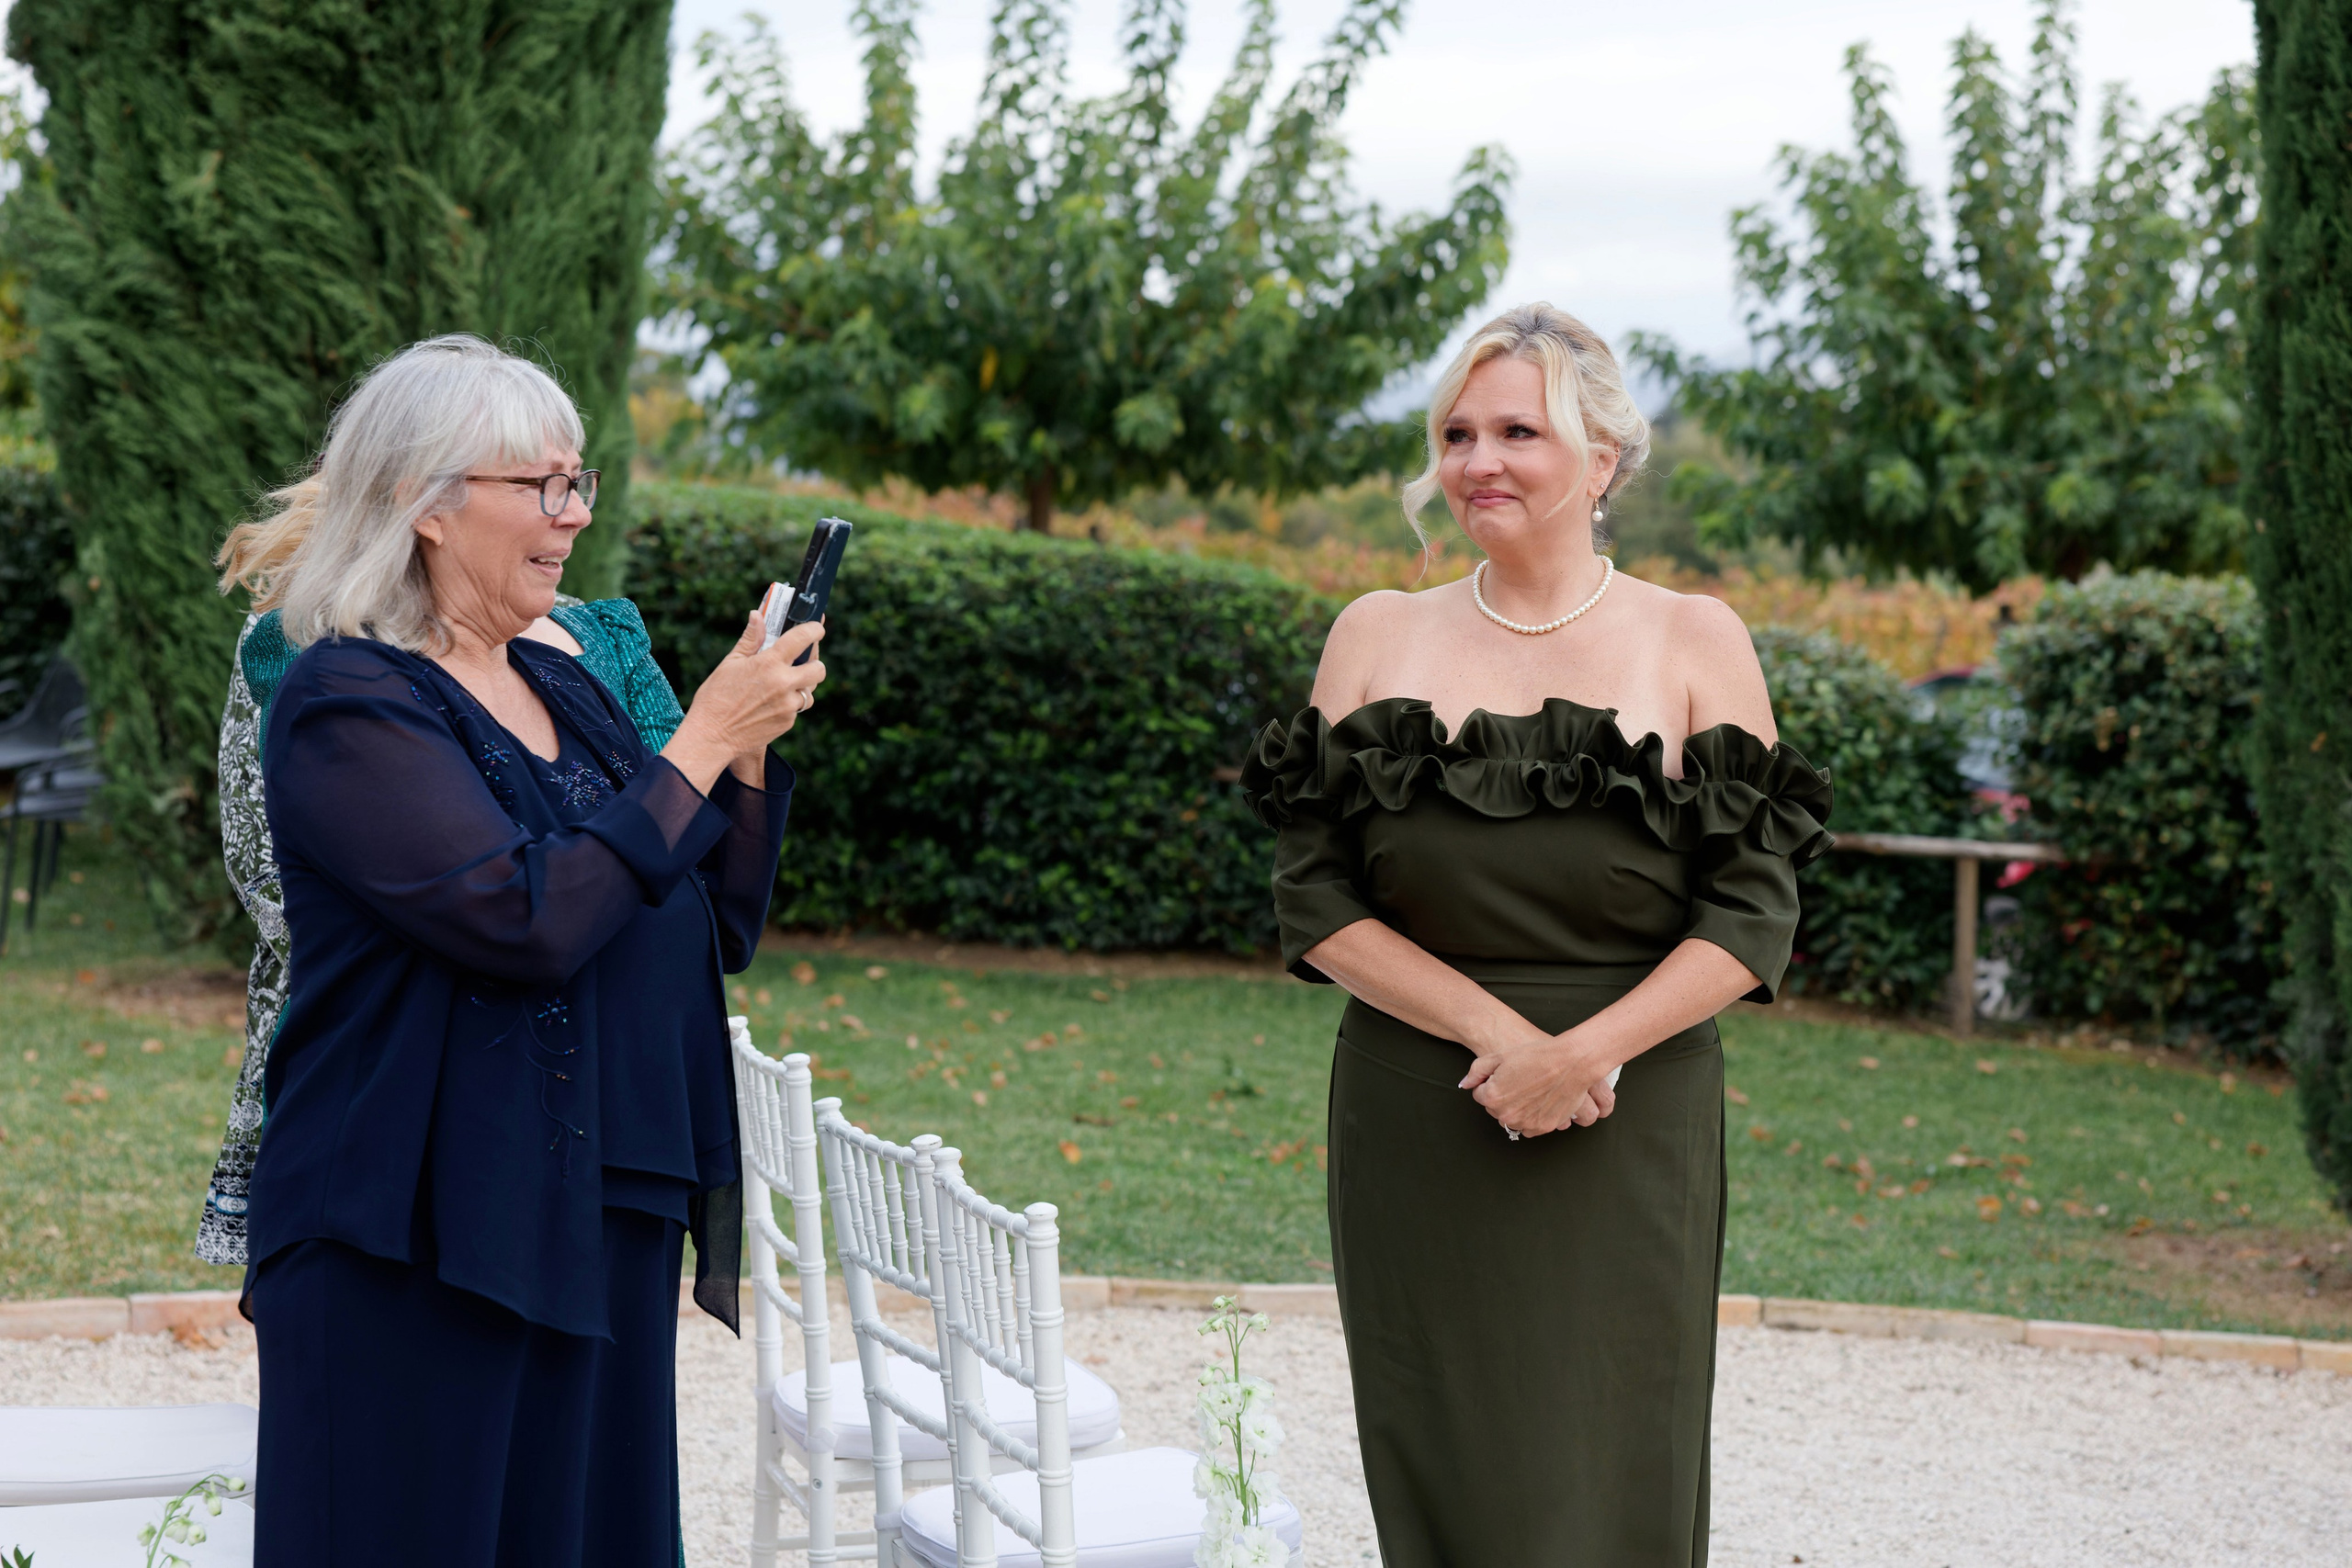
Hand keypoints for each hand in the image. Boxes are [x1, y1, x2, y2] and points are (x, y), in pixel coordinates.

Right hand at [661, 610, 825, 792]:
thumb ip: (750, 639)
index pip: (803, 638)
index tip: (818, 628)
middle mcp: (784, 683)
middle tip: (803, 662)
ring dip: (802, 686)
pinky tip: (770, 703)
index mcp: (769, 663)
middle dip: (815, 663)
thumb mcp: (730, 663)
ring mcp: (788, 705)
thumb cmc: (716, 697)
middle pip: (819, 668)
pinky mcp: (788, 722)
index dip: (815, 630)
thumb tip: (758, 615)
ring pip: (810, 692)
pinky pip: (797, 708)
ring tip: (783, 684)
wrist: (712, 736)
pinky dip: (789, 703)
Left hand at [1458, 1028, 1617, 1136]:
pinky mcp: (1544, 1127)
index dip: (1490, 1083)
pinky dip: (1531, 1118)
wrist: (1570, 1063)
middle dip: (1502, 1097)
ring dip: (1516, 1110)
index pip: (1480, 1095)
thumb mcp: (1500, 1056)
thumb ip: (1477, 1071)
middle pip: (1495, 1109)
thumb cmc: (1537, 1056)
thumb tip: (1465, 1084)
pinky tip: (1538, 1101)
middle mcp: (1508, 1115)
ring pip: (1512, 1120)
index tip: (1503, 1076)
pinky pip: (1530, 1128)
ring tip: (1529, 1090)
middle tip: (1517, 1081)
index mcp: (1493, 1097)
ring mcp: (1526, 1123)